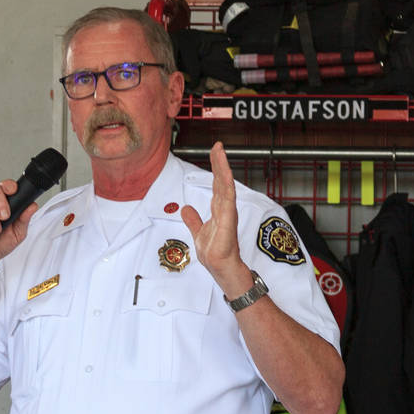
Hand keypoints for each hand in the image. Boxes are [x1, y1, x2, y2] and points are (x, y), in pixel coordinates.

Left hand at [181, 142, 248, 294]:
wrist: (222, 269)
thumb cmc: (216, 254)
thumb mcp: (198, 232)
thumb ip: (193, 219)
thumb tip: (185, 208)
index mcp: (219, 210)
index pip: (217, 184)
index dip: (215, 168)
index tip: (214, 152)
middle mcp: (225, 209)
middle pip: (222, 181)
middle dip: (219, 162)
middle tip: (217, 145)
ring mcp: (228, 213)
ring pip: (225, 185)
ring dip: (222, 168)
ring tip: (220, 152)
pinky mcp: (228, 220)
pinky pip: (227, 198)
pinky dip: (226, 184)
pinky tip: (224, 172)